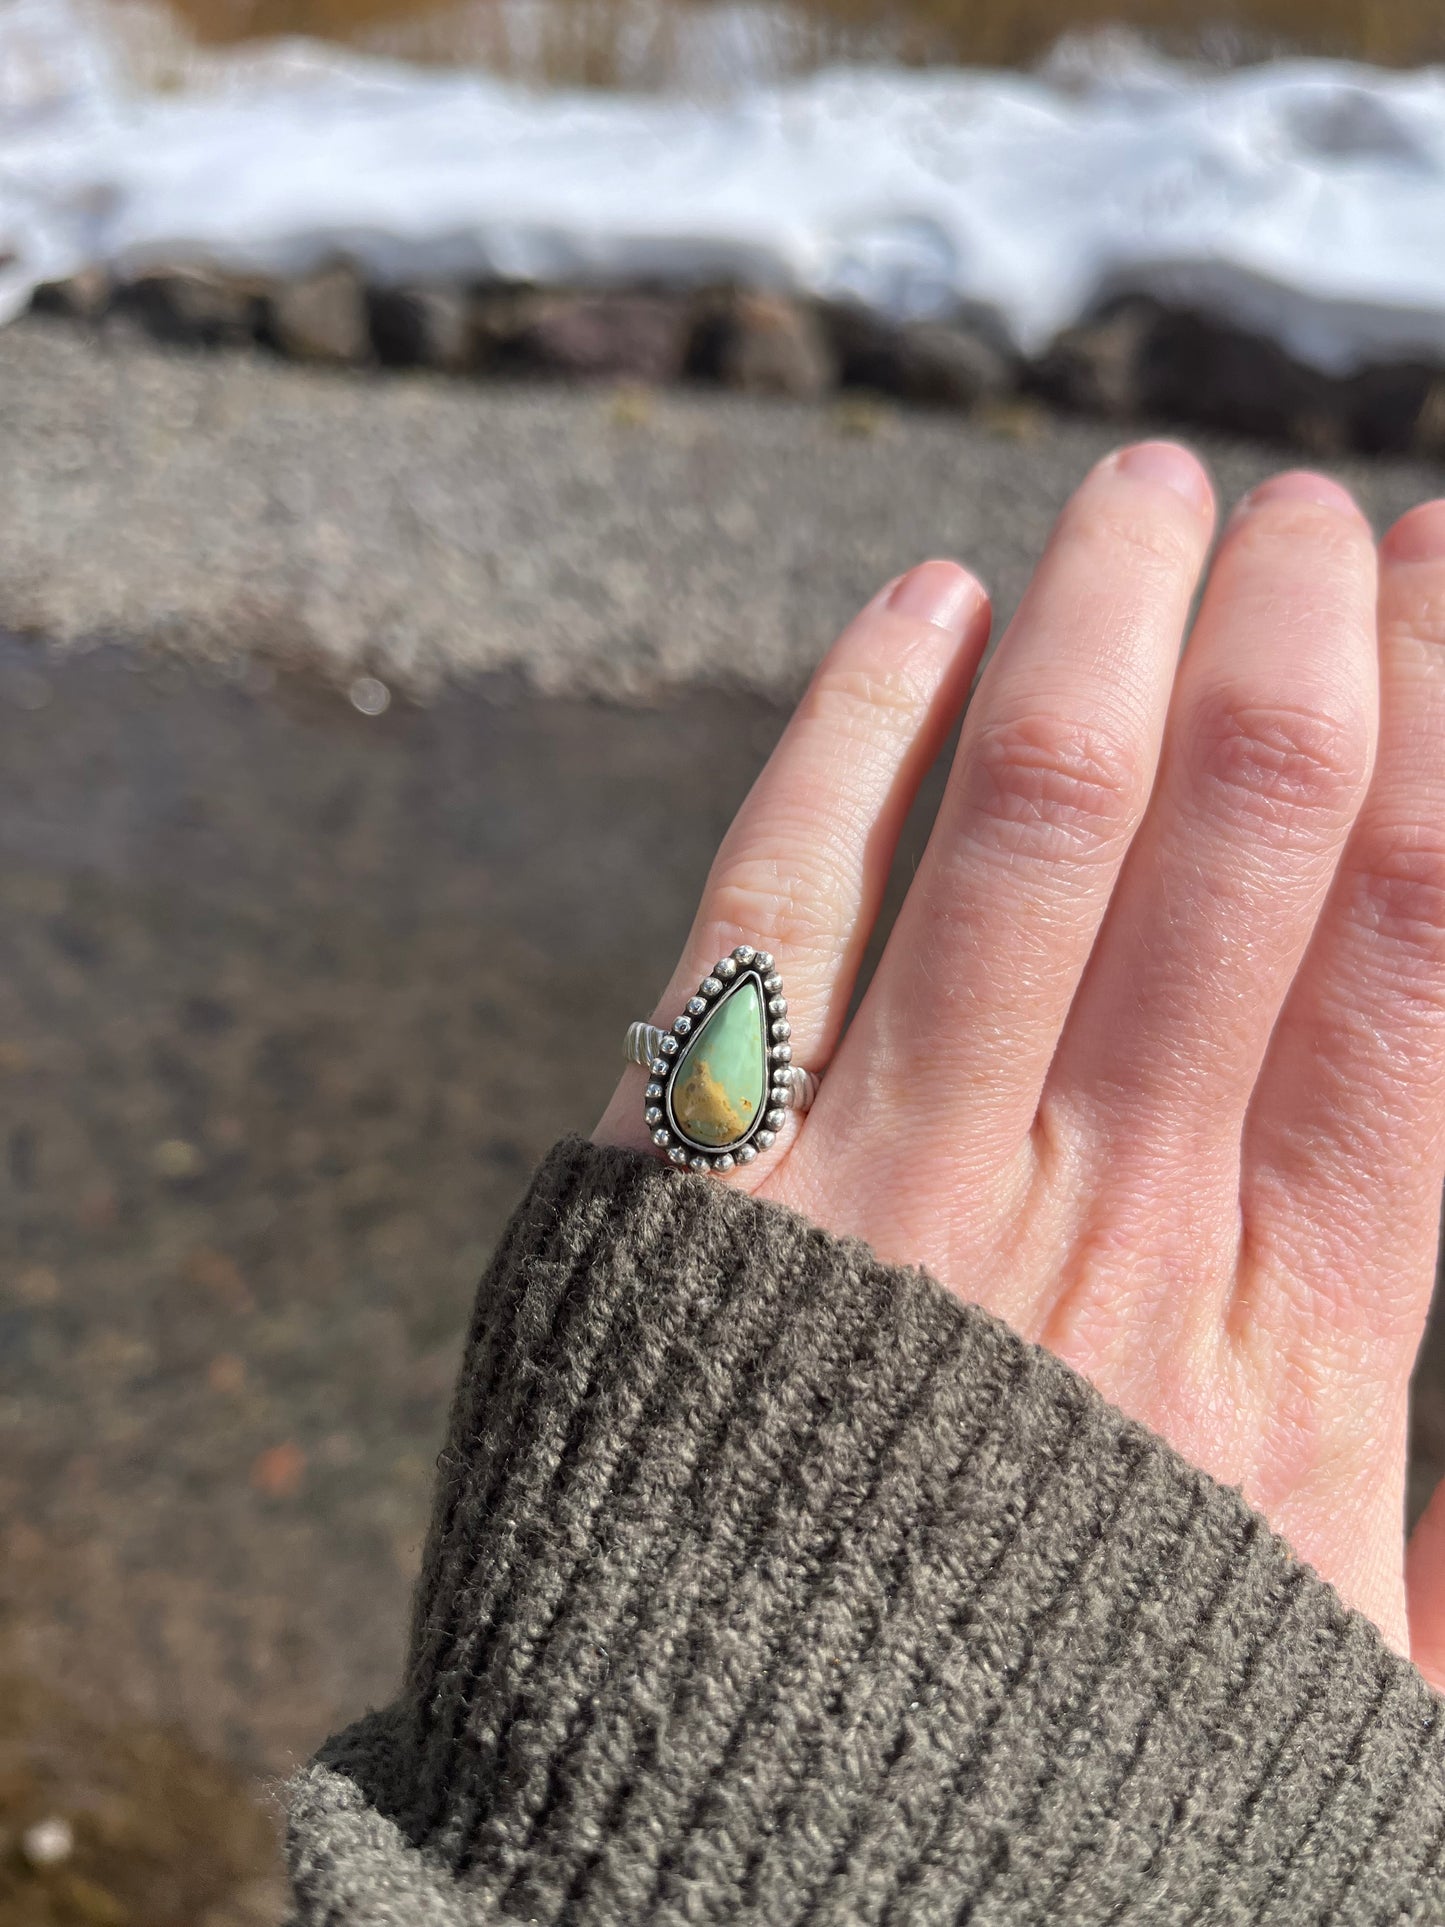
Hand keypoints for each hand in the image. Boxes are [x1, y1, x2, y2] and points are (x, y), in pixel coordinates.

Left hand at [596, 443, 1444, 1672]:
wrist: (723, 1862)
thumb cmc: (1055, 1773)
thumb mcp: (1331, 1699)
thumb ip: (1440, 1545)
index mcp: (1291, 1340)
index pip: (1422, 947)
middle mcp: (1101, 1216)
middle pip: (1242, 836)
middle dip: (1292, 631)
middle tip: (1307, 503)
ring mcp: (885, 1182)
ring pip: (1031, 822)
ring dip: (1102, 623)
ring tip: (1146, 487)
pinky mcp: (694, 1177)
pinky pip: (779, 897)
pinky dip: (849, 732)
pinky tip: (921, 604)